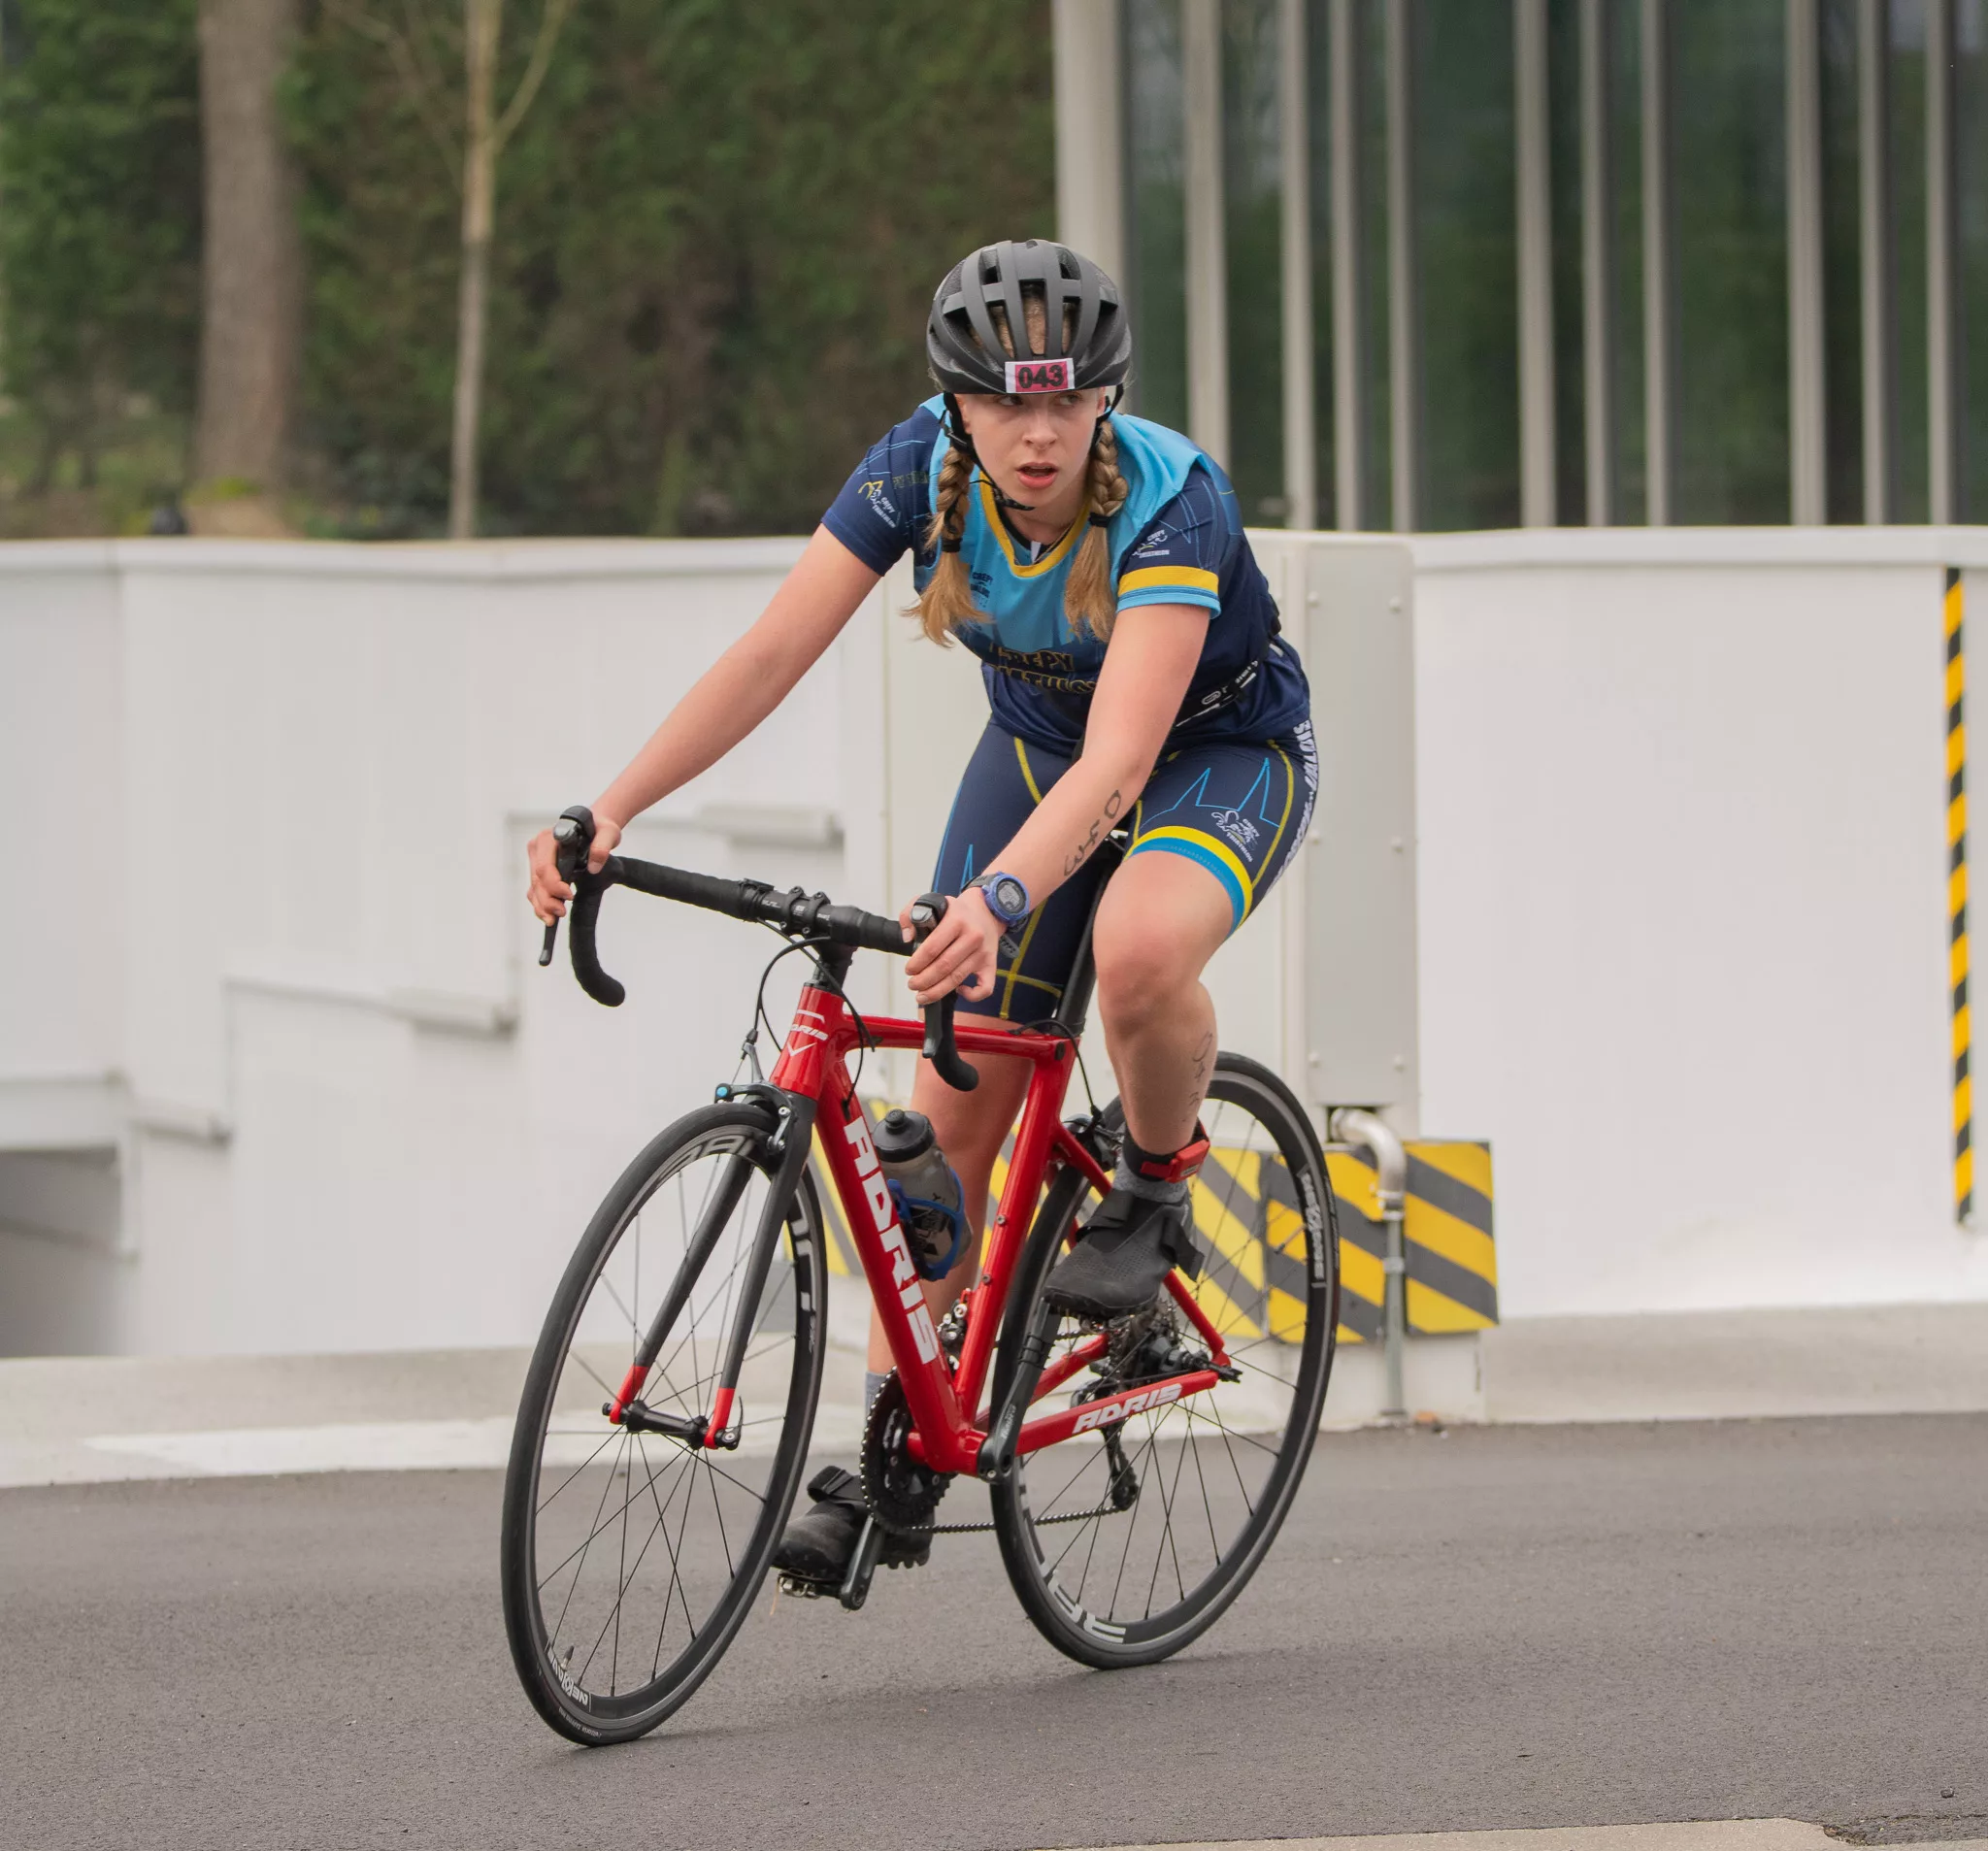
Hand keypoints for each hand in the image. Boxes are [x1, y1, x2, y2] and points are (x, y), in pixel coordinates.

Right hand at [526, 814, 621, 924]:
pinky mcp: (539, 870)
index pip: (545, 866)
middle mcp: (538, 848)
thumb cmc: (599, 828)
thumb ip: (602, 846)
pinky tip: (548, 917)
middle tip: (561, 913)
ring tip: (553, 920)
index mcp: (549, 838)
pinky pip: (536, 891)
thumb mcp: (608, 833)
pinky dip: (540, 905)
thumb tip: (593, 867)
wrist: (595, 827)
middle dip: (547, 900)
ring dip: (542, 906)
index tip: (570, 895)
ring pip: (534, 888)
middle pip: (537, 880)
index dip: (554, 884)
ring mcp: (536, 860)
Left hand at [901, 886, 1000, 1006]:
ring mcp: (983, 952)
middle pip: (944, 966)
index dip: (917, 963)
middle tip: (912, 985)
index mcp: (956, 920)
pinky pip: (985, 987)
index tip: (908, 970)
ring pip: (957, 978)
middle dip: (923, 980)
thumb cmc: (956, 911)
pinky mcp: (991, 964)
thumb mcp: (931, 901)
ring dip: (937, 991)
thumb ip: (911, 913)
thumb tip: (907, 938)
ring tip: (922, 995)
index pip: (932, 948)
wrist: (987, 911)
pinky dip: (972, 996)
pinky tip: (959, 991)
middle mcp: (972, 936)